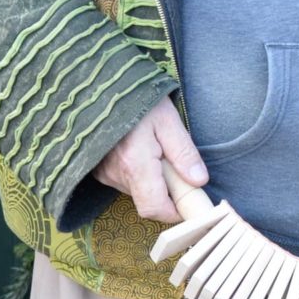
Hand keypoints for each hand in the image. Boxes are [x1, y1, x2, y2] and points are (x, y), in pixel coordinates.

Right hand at [96, 96, 206, 223]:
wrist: (103, 87)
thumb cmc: (139, 99)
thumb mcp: (169, 120)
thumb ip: (184, 153)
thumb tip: (199, 181)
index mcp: (135, 164)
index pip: (154, 208)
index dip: (174, 212)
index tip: (190, 202)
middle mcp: (116, 174)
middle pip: (147, 201)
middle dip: (167, 191)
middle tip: (175, 164)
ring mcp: (104, 174)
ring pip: (137, 192)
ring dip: (152, 181)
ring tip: (155, 150)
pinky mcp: (98, 170)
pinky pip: (124, 182)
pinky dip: (138, 174)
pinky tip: (140, 151)